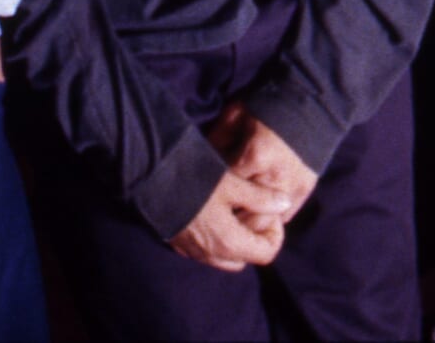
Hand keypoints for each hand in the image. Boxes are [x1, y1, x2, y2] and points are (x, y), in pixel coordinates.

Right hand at [168, 166, 290, 270]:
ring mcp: (193, 252)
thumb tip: (284, 203)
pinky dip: (217, 240)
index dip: (275, 233)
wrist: (150, 177)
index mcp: (229, 242)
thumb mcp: (233, 183)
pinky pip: (206, 252)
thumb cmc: (195, 179)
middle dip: (255, 238)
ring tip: (234, 211)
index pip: (266, 253)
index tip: (269, 210)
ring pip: (226, 257)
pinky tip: (213, 214)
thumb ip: (261, 197)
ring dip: (236, 240)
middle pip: (246, 257)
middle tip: (253, 210)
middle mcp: (212, 255)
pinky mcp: (179, 245)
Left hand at [206, 104, 318, 226]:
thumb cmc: (268, 106)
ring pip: (265, 223)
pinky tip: (256, 213)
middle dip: (230, 216)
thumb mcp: (237, 113)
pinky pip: (283, 218)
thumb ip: (218, 138)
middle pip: (245, 214)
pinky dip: (268, 219)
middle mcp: (275, 177)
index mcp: (255, 156)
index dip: (214, 193)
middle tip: (216, 216)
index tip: (203, 194)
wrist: (310, 104)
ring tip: (235, 219)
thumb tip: (203, 160)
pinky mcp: (305, 192)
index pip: (226, 188)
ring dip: (250, 222)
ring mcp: (292, 188)